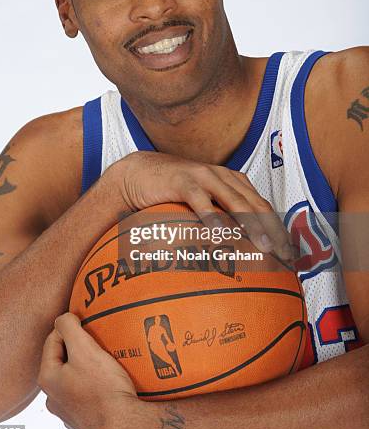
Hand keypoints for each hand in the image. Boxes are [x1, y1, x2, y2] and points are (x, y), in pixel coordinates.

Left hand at [37, 313, 154, 428]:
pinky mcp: (85, 418)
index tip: (88, 323)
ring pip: (75, 376)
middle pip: (63, 359)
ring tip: (105, 359)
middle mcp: (53, 397)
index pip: (52, 340)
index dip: (70, 327)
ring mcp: (69, 410)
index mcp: (48, 378)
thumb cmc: (103, 388)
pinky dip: (96, 382)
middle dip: (79, 347)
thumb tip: (63, 317)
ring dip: (87, 365)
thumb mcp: (84, 349)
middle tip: (97, 340)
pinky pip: (88, 391)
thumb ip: (69, 327)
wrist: (123, 428)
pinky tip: (110, 380)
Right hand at [104, 151, 293, 260]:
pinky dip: (212, 217)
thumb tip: (241, 249)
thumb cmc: (173, 192)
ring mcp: (203, 177)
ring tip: (262, 246)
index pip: (262, 205)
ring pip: (234, 201)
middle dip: (272, 229)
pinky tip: (219, 235)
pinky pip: (200, 201)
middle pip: (254, 204)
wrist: (140, 173)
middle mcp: (222, 176)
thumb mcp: (203, 202)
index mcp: (232, 180)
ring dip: (250, 225)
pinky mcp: (183, 182)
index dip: (277, 228)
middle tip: (282, 255)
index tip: (288, 252)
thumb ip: (221, 216)